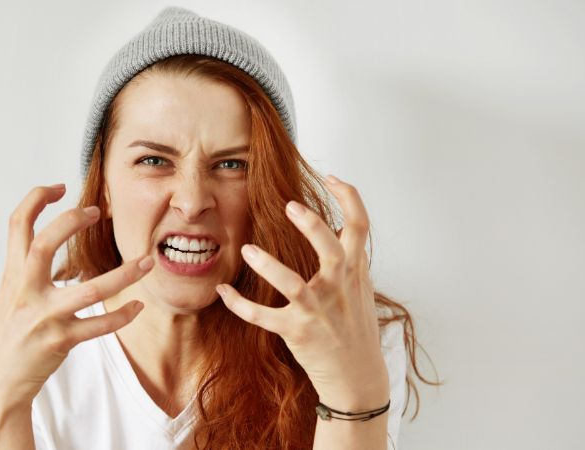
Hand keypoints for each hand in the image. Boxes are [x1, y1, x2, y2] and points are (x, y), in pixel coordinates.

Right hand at [0, 184, 153, 409]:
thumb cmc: (7, 336)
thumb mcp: (10, 295)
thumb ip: (26, 269)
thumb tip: (48, 241)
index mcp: (12, 274)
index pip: (17, 224)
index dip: (36, 199)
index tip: (58, 188)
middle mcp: (25, 291)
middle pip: (46, 244)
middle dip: (71, 221)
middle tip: (96, 211)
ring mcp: (43, 317)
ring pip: (90, 289)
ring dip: (124, 274)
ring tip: (147, 261)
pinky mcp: (60, 341)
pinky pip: (98, 326)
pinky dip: (121, 316)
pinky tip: (138, 307)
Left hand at [216, 176, 387, 406]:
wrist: (357, 378)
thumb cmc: (355, 329)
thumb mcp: (361, 290)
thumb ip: (350, 260)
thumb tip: (338, 228)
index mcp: (355, 272)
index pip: (360, 227)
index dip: (350, 198)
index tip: (333, 178)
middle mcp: (339, 288)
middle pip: (331, 248)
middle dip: (312, 226)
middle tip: (288, 205)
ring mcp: (318, 312)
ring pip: (293, 284)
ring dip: (268, 267)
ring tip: (246, 249)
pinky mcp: (297, 332)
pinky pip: (263, 317)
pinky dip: (240, 305)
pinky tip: (223, 291)